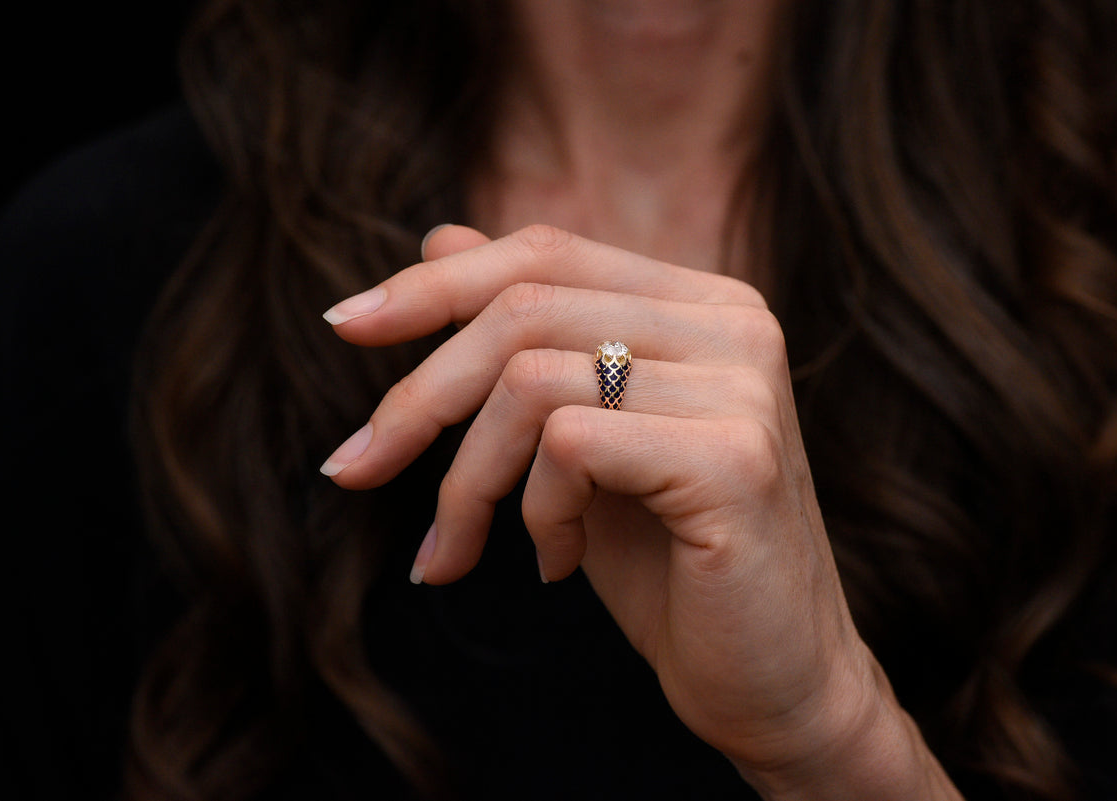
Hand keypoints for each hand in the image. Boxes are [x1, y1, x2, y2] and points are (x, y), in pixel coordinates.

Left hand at [321, 224, 960, 798]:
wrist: (770, 678)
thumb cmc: (670, 561)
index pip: (544, 251)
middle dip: (418, 394)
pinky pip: (570, 446)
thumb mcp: (578, 438)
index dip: (434, 283)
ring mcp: (742, 385)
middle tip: (355, 468)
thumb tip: (439, 238)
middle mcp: (733, 323)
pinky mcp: (734, 457)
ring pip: (530, 378)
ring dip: (466, 478)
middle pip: (522, 306)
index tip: (345, 326)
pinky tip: (558, 563)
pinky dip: (535, 512)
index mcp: (701, 305)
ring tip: (460, 547)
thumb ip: (526, 338)